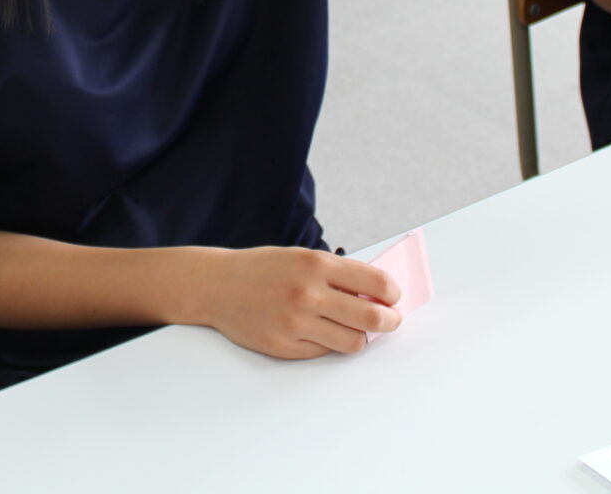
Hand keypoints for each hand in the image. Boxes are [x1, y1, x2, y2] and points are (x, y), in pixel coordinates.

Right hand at [191, 246, 403, 358]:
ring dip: (360, 338)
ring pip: (353, 342)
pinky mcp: (284, 346)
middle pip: (371, 318)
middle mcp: (308, 293)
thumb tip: (378, 296)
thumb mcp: (301, 257)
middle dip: (389, 321)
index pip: (376, 283)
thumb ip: (337, 274)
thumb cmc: (263, 269)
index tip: (393, 298)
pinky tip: (318, 332)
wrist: (217, 285)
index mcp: (316, 264)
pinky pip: (324, 352)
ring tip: (353, 330)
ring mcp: (296, 322)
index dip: (393, 294)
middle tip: (390, 321)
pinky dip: (329, 344)